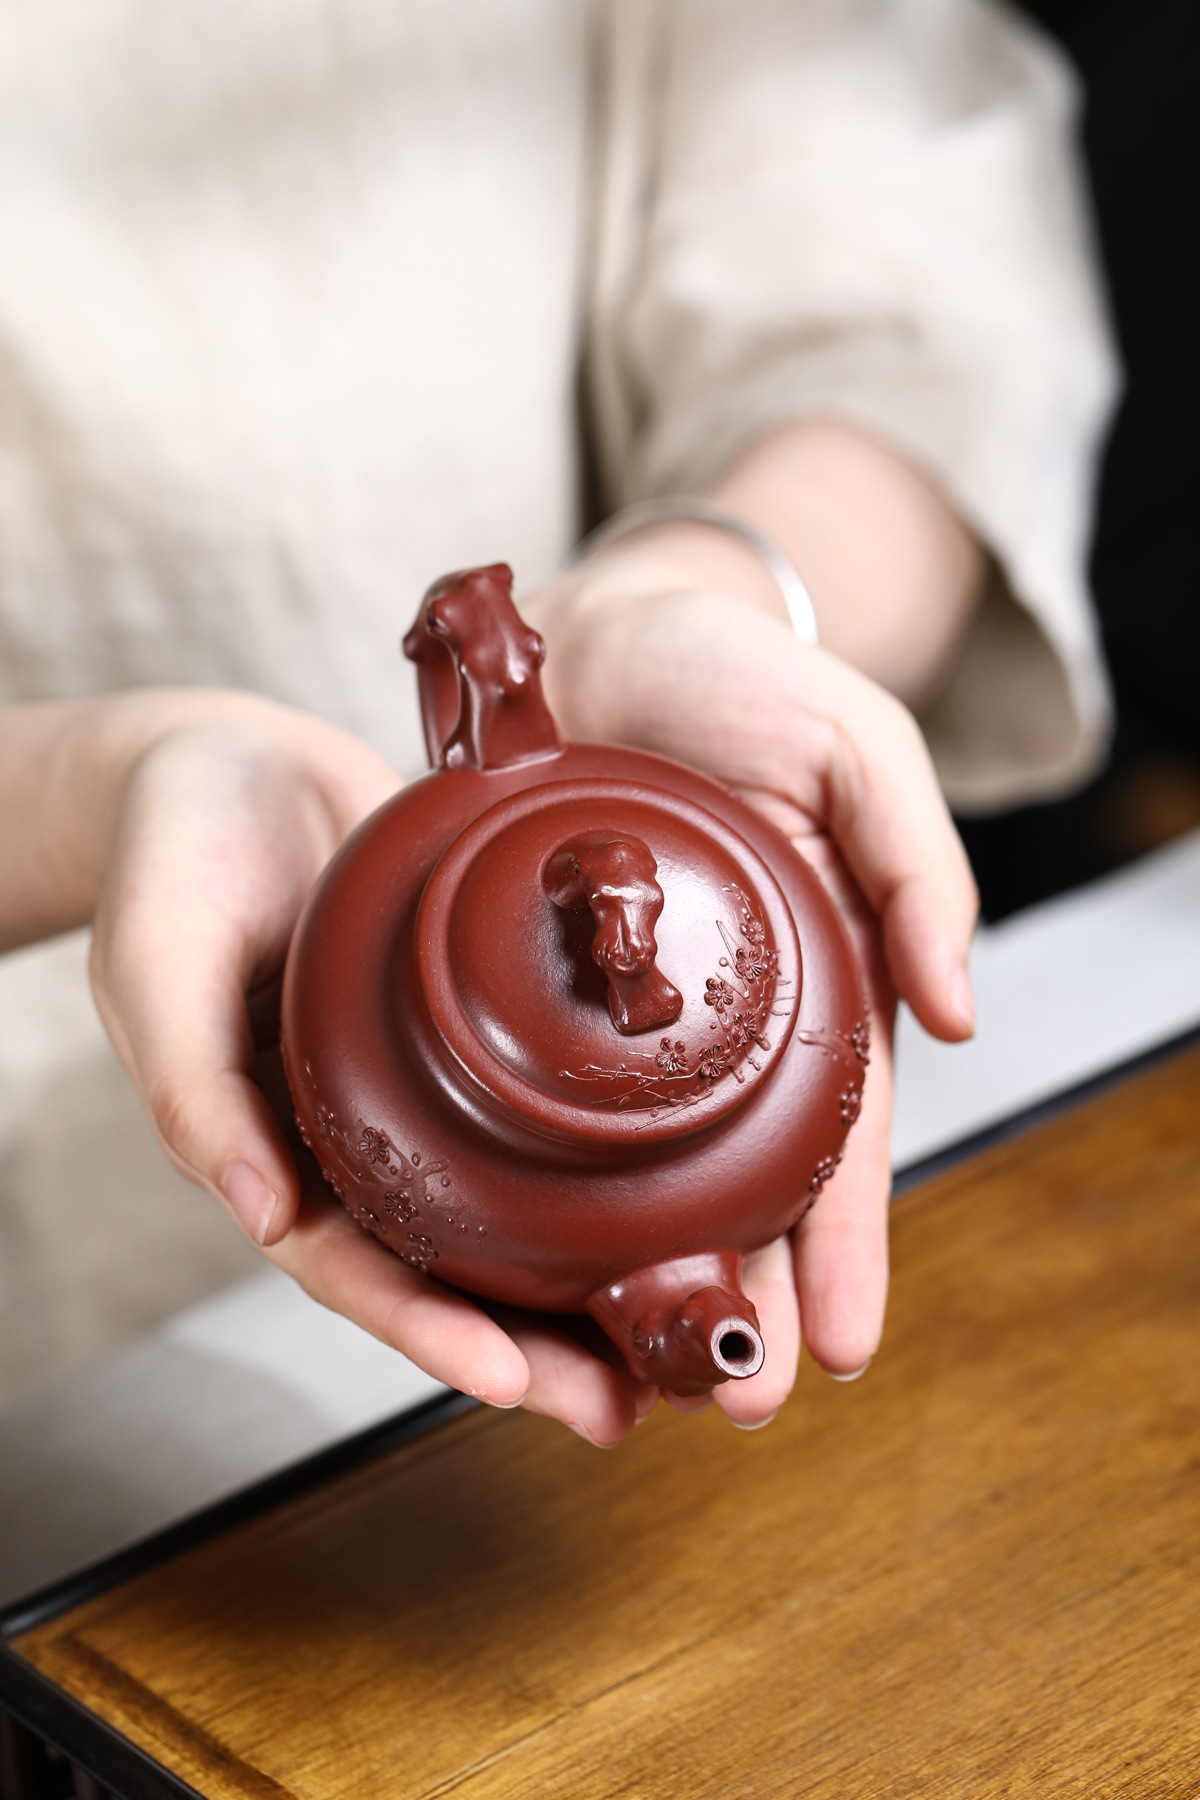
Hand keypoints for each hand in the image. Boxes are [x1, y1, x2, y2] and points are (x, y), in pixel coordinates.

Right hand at [81, 692, 660, 1443]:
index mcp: (271, 1141)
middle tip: (623, 1409)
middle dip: (528, 1348)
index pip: (350, 1265)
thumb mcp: (158, 958)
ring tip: (665, 1343)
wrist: (224, 758)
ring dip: (576, 1282)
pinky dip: (591, 1167)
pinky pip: (531, 1113)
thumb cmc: (173, 857)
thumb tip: (255, 1214)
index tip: (508, 1383)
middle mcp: (351, 1133)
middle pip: (445, 1264)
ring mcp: (411, 1087)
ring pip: (501, 1207)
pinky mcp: (465, 1028)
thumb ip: (190, 1083)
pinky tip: (665, 1199)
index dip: (425, 1329)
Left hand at [531, 580, 978, 1427]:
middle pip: (741, 1179)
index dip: (846, 1240)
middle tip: (739, 1401)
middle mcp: (719, 1016)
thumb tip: (959, 1016)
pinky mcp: (527, 988)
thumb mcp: (857, 748)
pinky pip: (535, 1102)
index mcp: (815, 977)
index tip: (842, 1342)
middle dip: (750, 1292)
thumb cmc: (743, 678)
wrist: (605, 622)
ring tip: (640, 1371)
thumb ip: (919, 867)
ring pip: (640, 1166)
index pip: (842, 1135)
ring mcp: (620, 1011)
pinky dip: (544, 1184)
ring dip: (650, 1267)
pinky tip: (533, 1255)